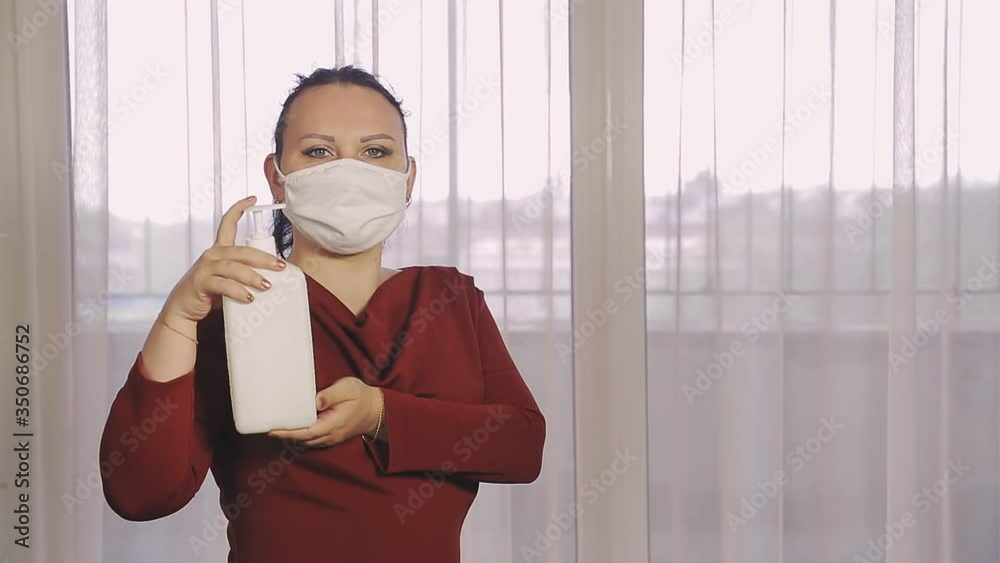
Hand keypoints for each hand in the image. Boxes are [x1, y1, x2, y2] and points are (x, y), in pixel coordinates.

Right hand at [162, 195, 286, 322]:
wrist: (183, 307)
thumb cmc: (209, 292)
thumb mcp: (228, 278)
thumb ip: (245, 273)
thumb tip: (275, 277)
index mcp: (220, 250)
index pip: (228, 224)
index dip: (239, 209)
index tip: (252, 199)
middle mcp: (212, 255)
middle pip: (241, 251)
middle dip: (263, 258)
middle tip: (280, 266)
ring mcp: (205, 268)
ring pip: (233, 267)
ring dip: (252, 276)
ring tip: (267, 285)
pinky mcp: (201, 282)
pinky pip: (222, 284)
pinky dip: (237, 291)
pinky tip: (248, 297)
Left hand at [269, 377, 383, 447]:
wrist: (377, 410)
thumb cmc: (362, 396)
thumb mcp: (348, 388)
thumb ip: (331, 395)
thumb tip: (314, 402)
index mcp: (334, 423)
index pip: (306, 432)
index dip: (288, 432)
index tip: (273, 430)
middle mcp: (331, 435)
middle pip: (303, 439)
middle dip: (285, 435)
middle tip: (267, 428)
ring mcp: (331, 438)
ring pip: (306, 442)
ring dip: (291, 437)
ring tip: (275, 428)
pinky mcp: (331, 436)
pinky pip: (312, 440)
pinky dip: (300, 436)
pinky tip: (292, 429)